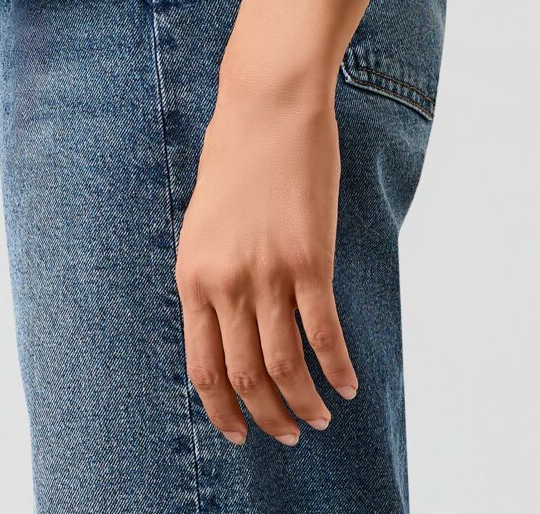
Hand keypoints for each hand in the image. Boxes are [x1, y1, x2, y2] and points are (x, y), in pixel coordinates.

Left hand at [173, 70, 356, 446]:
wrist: (267, 105)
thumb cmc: (236, 156)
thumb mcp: (204, 223)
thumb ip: (212, 274)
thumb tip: (229, 326)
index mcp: (191, 274)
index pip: (203, 367)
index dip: (222, 409)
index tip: (239, 432)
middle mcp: (225, 281)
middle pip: (246, 376)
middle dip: (268, 417)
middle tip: (288, 434)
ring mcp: (267, 272)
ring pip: (285, 366)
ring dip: (304, 403)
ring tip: (319, 418)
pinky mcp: (309, 259)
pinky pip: (323, 333)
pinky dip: (337, 369)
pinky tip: (348, 385)